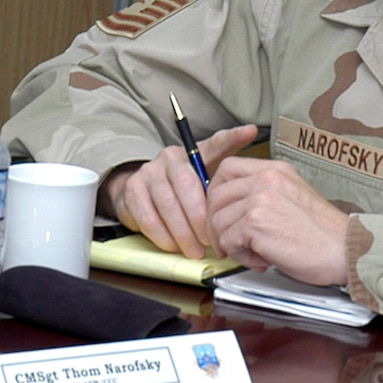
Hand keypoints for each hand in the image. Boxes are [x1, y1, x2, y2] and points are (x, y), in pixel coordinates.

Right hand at [109, 124, 258, 259]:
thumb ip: (226, 171)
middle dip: (201, 218)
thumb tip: (250, 132)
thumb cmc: (181, 191)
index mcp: (192, 153)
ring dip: (183, 233)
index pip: (215, 143)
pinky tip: (174, 246)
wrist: (140, 195)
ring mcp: (147, 173)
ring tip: (196, 250)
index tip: (250, 132)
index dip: (232, 138)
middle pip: (187, 185)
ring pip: (167, 205)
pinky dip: (164, 236)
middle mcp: (169, 157)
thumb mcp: (204, 181)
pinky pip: (148, 217)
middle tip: (212, 241)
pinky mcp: (132, 191)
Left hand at [206, 155, 350, 286]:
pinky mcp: (256, 223)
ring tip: (256, 253)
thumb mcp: (292, 196)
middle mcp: (265, 179)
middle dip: (216, 222)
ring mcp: (259, 200)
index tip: (221, 212)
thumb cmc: (322, 233)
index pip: (226, 169)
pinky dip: (240, 256)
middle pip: (216, 195)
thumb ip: (262, 194)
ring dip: (231, 243)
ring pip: (218, 221)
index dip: (216, 193)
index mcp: (274, 170)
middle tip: (229, 241)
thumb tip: (230, 206)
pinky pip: (228, 241)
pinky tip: (262, 260)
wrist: (347, 250)